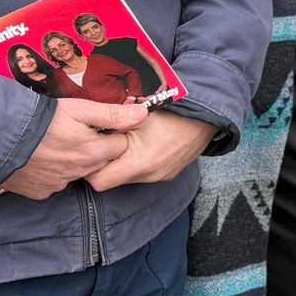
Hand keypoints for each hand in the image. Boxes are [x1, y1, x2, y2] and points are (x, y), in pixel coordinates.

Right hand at [0, 97, 151, 200]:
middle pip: (100, 162)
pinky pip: (54, 183)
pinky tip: (42, 158)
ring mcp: (59, 184)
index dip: (114, 134)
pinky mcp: (41, 191)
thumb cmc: (41, 120)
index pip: (120, 147)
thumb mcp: (80, 109)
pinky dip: (52, 172)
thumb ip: (113, 114)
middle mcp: (80, 172)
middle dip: (96, 149)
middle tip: (78, 134)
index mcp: (94, 152)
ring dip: (74, 161)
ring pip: (78, 173)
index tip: (102, 126)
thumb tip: (144, 114)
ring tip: (57, 144)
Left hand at [84, 111, 217, 192]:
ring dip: (125, 163)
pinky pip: (146, 174)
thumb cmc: (171, 113)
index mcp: (138, 163)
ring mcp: (161, 177)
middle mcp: (149, 176)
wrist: (205, 116)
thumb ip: (112, 128)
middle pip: (115, 180)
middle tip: (109, 144)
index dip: (91, 168)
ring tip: (129, 142)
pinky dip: (140, 163)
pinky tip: (146, 145)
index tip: (92, 153)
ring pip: (130, 177)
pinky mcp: (169, 174)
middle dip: (108, 164)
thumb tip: (91, 136)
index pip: (100, 182)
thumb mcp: (135, 117)